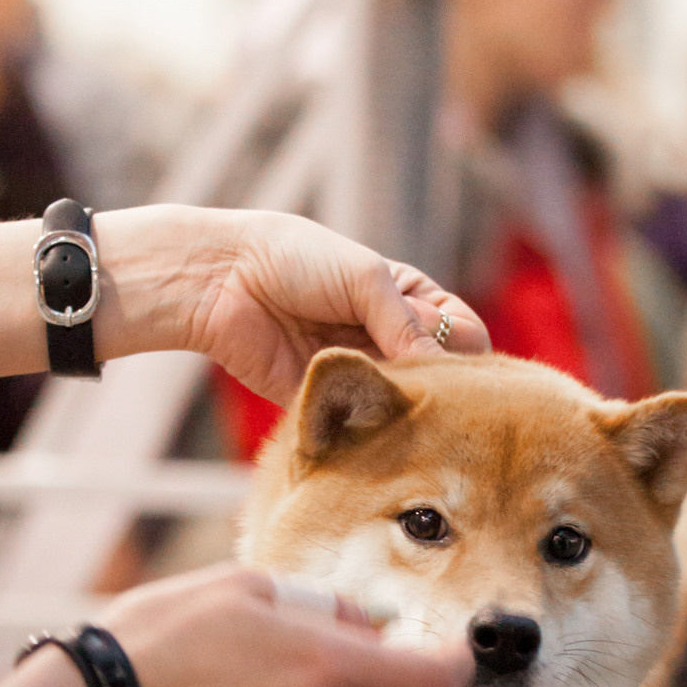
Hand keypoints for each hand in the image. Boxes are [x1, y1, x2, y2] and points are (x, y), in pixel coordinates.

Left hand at [102, 205, 487, 405]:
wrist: (223, 281)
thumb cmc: (297, 261)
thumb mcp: (364, 278)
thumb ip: (406, 324)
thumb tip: (442, 374)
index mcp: (409, 300)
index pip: (463, 332)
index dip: (463, 346)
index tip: (449, 352)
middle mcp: (390, 339)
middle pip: (439, 374)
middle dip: (438, 382)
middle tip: (420, 383)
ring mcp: (363, 373)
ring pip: (406, 404)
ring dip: (405, 406)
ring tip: (391, 400)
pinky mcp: (331, 404)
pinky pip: (365, 424)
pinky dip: (372, 425)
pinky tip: (370, 419)